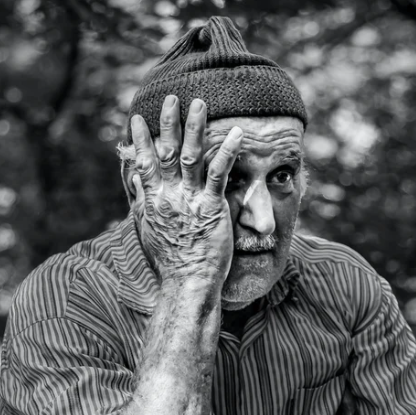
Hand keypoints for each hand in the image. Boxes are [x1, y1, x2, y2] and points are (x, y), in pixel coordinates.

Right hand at [131, 95, 241, 286]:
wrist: (187, 282)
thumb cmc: (169, 258)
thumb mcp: (147, 229)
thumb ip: (141, 201)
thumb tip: (136, 178)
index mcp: (153, 200)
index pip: (144, 163)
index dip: (141, 139)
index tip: (137, 118)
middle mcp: (169, 195)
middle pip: (168, 152)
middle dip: (169, 123)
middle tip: (171, 97)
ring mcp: (191, 199)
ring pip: (192, 156)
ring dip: (195, 128)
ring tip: (200, 103)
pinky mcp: (212, 207)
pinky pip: (219, 174)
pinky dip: (227, 151)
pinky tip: (237, 133)